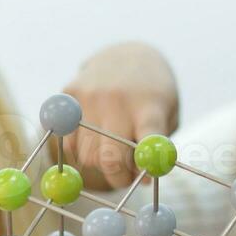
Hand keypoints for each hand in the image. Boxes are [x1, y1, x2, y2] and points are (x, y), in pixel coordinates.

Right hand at [62, 41, 178, 187]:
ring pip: (87, 156)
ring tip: (113, 150)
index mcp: (149, 106)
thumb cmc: (153, 96)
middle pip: (109, 159)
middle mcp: (117, 100)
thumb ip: (154, 147)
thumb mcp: (167, 116)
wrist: (129, 55)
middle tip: (126, 178)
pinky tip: (94, 138)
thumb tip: (141, 180)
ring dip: (100, 163)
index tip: (145, 178)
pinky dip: (80, 150)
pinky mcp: (68, 95)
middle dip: (118, 178)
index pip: (149, 141)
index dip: (145, 168)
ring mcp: (90, 97)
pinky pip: (68, 142)